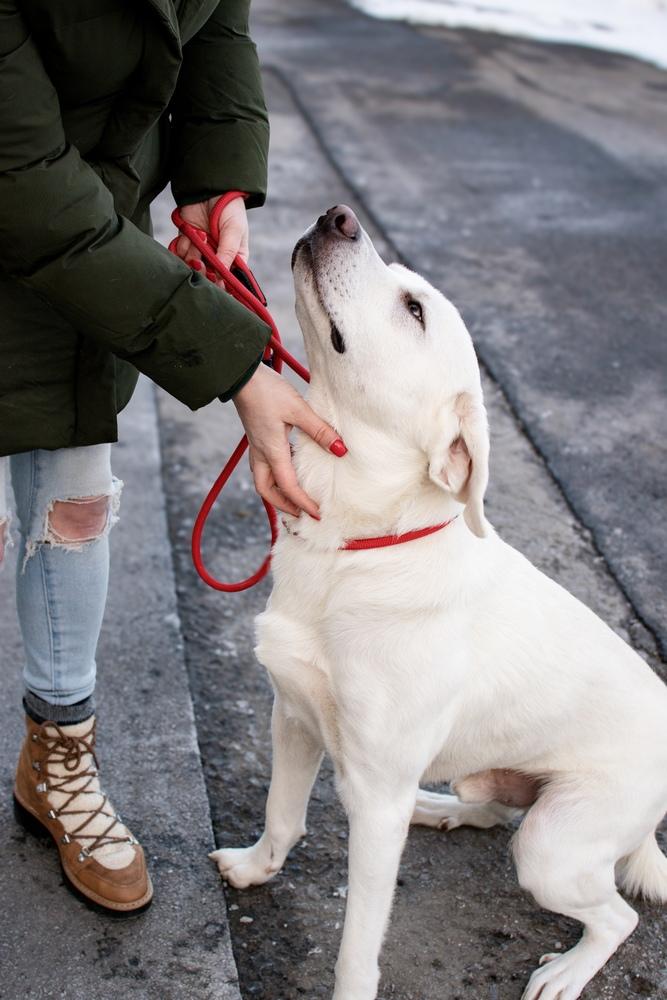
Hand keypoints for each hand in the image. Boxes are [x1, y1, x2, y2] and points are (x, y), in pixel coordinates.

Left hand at [175, 195, 248, 277]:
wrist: (211, 189)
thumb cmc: (230, 210)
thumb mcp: (234, 231)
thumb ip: (228, 252)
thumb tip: (221, 275)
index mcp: (234, 258)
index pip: (229, 280)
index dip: (221, 284)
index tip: (215, 280)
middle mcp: (217, 257)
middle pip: (207, 276)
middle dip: (203, 270)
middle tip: (200, 262)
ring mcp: (201, 250)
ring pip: (192, 265)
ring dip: (191, 255)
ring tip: (198, 239)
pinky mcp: (187, 241)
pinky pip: (180, 253)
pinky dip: (181, 246)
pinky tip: (188, 235)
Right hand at [233, 364, 346, 518]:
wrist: (241, 376)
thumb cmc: (267, 391)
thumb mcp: (298, 409)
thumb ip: (319, 430)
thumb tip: (340, 450)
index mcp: (271, 451)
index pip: (288, 486)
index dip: (303, 503)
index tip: (317, 514)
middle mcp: (261, 453)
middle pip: (267, 490)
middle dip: (283, 505)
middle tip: (301, 513)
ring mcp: (256, 446)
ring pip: (263, 480)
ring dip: (277, 493)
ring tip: (295, 497)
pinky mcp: (256, 437)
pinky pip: (264, 466)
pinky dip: (276, 476)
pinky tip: (289, 469)